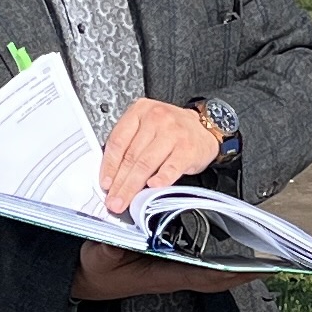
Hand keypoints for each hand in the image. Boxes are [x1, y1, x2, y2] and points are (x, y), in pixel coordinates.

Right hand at [72, 238, 247, 299]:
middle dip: (247, 273)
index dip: (234, 274)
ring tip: (262, 257)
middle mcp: (173, 275)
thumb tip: (118, 240)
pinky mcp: (167, 267)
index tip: (261, 269)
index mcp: (163, 275)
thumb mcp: (97, 256)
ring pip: (212, 274)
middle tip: (276, 263)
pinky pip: (201, 268)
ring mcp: (172, 273)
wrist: (83, 281)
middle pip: (218, 279)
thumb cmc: (93, 269)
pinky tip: (232, 255)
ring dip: (237, 269)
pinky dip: (220, 263)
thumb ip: (108, 248)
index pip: (207, 276)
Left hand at [99, 97, 225, 211]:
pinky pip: (170, 168)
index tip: (105, 183)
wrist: (206, 126)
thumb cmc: (173, 129)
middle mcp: (156, 119)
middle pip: (131, 156)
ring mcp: (173, 134)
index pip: (118, 141)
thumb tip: (112, 175)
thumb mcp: (147, 126)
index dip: (109, 166)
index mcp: (140, 110)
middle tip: (113, 199)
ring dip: (133, 187)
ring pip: (146, 164)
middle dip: (119, 183)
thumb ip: (130, 144)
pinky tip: (152, 188)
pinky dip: (160, 180)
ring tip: (126, 200)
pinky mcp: (188, 149)